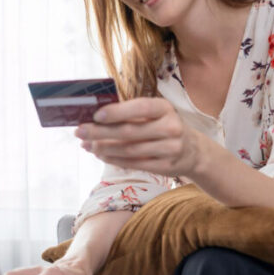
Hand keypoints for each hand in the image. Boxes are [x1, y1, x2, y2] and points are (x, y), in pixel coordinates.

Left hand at [75, 97, 202, 176]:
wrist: (193, 151)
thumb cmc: (164, 126)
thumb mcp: (155, 114)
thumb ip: (130, 113)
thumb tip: (95, 117)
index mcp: (165, 108)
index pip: (140, 108)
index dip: (117, 112)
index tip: (95, 115)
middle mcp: (171, 127)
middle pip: (129, 131)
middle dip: (100, 132)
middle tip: (80, 132)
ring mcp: (170, 148)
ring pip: (129, 150)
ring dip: (104, 148)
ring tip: (87, 145)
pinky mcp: (166, 167)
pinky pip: (134, 164)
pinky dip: (114, 160)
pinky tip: (101, 155)